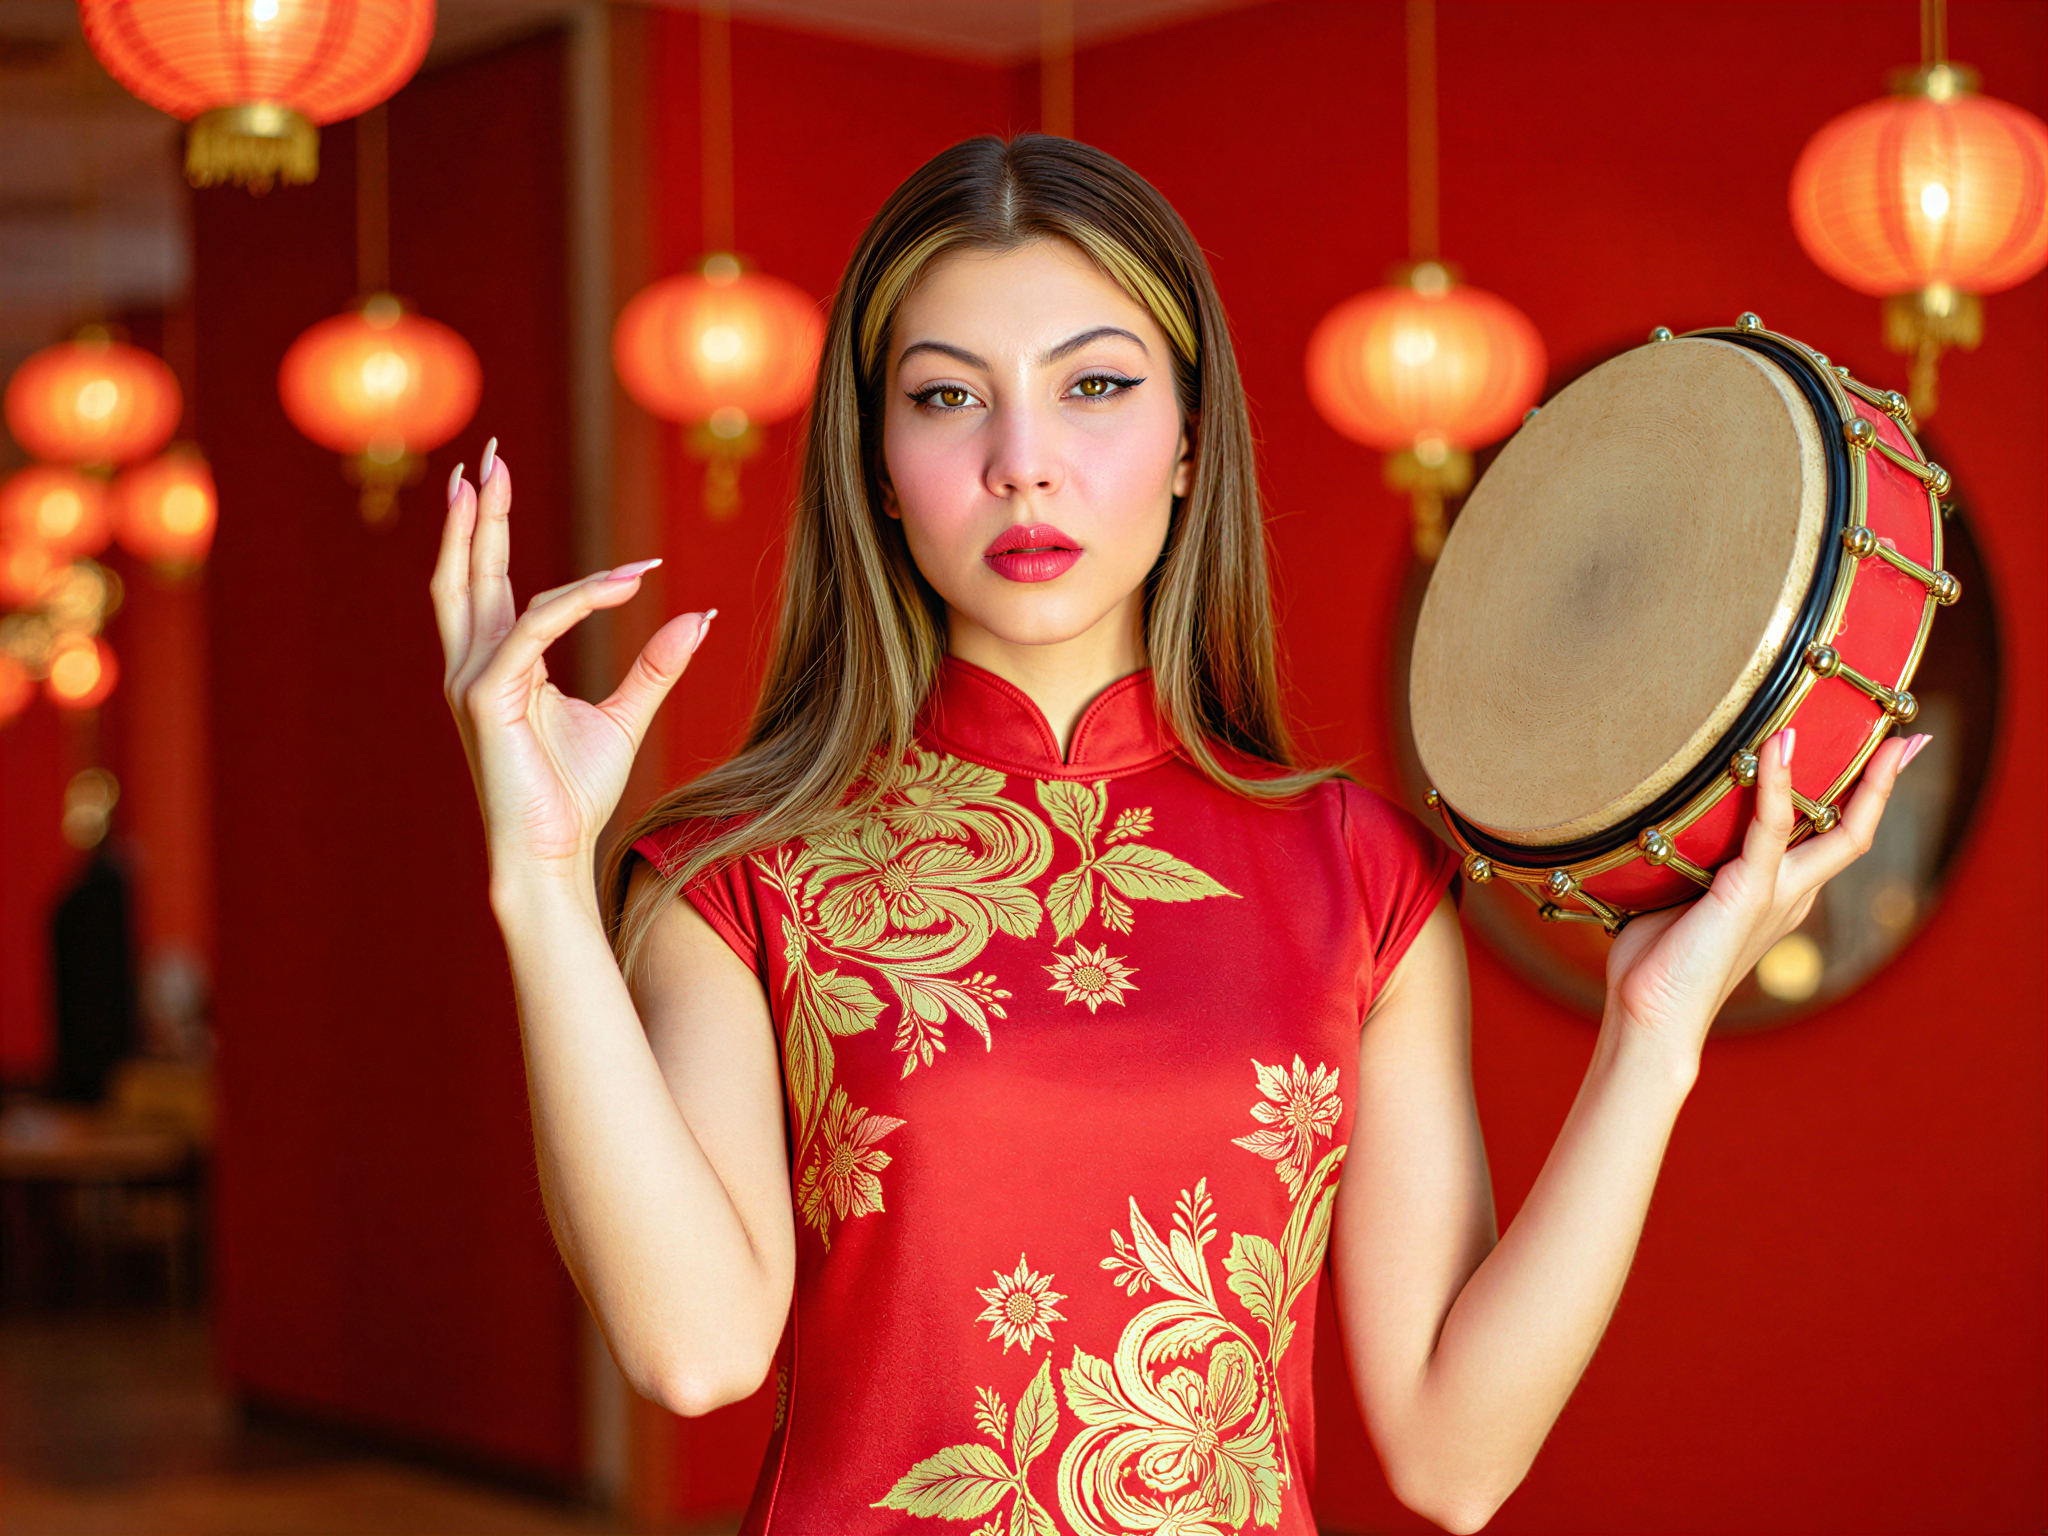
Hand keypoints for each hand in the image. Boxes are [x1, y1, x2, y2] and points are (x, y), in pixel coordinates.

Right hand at [431, 442, 711, 888]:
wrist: (553, 857)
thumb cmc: (577, 795)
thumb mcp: (627, 717)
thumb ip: (656, 665)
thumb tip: (698, 615)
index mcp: (499, 666)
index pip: (494, 586)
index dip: (500, 535)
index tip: (515, 490)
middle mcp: (475, 667)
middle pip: (466, 572)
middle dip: (473, 512)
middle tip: (482, 456)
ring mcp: (472, 682)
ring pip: (478, 588)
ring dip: (484, 530)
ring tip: (492, 478)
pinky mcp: (486, 700)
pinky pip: (531, 631)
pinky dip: (576, 602)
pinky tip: (621, 584)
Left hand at [1602, 726, 1929, 1061]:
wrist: (1653, 1014)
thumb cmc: (1659, 962)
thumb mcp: (1682, 900)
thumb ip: (1692, 864)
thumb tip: (1660, 825)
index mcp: (1782, 896)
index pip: (1834, 838)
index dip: (1862, 798)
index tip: (1883, 758)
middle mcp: (1792, 893)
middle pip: (1856, 831)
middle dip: (1884, 784)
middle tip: (1908, 738)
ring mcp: (1777, 893)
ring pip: (1835, 828)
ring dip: (1852, 776)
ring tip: (1851, 720)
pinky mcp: (1749, 891)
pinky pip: (1768, 825)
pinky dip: (1774, 783)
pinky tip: (1777, 745)